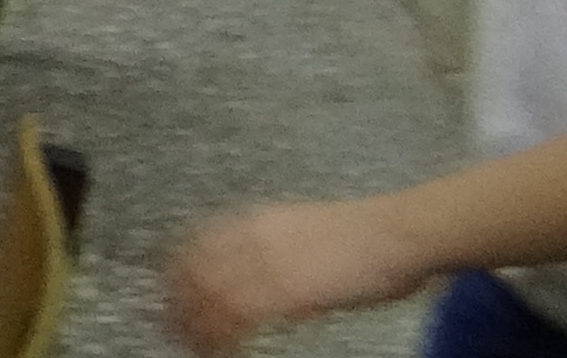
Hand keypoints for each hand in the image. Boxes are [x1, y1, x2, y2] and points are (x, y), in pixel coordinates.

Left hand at [162, 201, 427, 354]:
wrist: (398, 233)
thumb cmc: (365, 236)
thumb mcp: (305, 230)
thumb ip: (275, 247)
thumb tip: (263, 271)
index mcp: (255, 221)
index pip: (194, 243)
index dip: (175, 271)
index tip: (168, 292)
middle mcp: (253, 239)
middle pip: (193, 271)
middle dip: (176, 303)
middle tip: (171, 328)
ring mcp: (268, 264)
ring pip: (210, 297)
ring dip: (196, 325)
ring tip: (192, 346)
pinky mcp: (287, 291)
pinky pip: (239, 317)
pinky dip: (225, 336)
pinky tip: (225, 349)